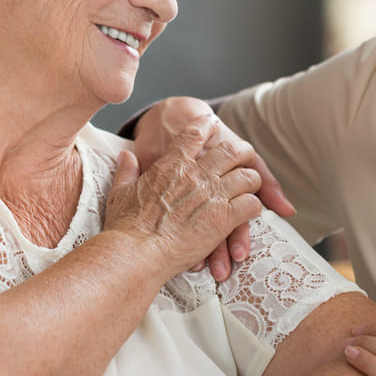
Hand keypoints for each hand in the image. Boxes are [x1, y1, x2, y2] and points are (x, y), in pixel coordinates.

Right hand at [132, 97, 294, 280]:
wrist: (134, 253)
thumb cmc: (125, 227)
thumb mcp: (120, 192)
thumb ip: (126, 171)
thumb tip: (126, 156)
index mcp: (171, 166)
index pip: (194, 134)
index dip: (206, 125)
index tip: (212, 122)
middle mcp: (195, 176)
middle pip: (230, 151)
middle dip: (242, 149)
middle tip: (245, 154)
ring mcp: (212, 196)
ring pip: (247, 177)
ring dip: (252, 180)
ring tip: (252, 184)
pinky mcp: (223, 220)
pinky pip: (251, 203)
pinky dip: (254, 205)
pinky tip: (250, 210)